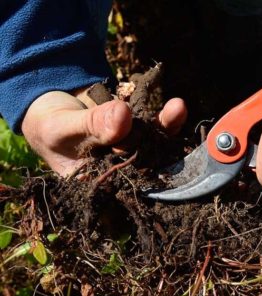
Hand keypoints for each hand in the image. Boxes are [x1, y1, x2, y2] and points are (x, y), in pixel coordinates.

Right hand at [22, 89, 186, 175]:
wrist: (55, 108)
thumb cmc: (50, 126)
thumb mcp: (63, 127)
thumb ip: (91, 125)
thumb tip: (124, 116)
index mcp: (98, 183)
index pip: (123, 185)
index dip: (139, 174)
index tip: (147, 158)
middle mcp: (119, 169)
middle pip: (144, 163)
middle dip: (156, 147)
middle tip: (157, 128)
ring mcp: (131, 149)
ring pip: (154, 144)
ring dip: (167, 128)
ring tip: (176, 110)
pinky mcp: (139, 130)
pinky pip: (155, 126)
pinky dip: (166, 118)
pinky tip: (177, 107)